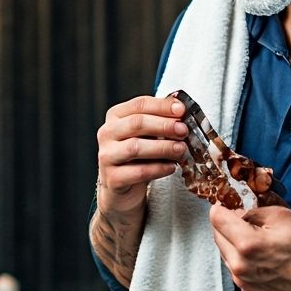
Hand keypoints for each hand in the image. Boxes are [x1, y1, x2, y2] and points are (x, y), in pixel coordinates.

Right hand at [96, 95, 188, 217]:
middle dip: (164, 126)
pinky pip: (138, 172)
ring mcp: (107, 156)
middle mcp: (107, 133)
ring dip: (163, 147)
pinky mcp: (112, 178)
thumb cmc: (138, 155)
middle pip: (137, 123)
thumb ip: (161, 121)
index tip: (182, 110)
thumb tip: (182, 111)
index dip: (162, 106)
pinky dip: (159, 169)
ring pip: (135, 148)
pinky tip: (172, 167)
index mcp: (116, 116)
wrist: (122, 186)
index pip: (139, 104)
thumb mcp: (147, 134)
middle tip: (183, 130)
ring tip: (181, 149)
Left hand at [208, 203, 290, 290]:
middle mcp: (239, 265)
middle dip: (225, 223)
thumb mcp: (281, 216)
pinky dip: (240, 256)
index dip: (221, 206)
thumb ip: (253, 210)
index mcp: (247, 244)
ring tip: (254, 236)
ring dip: (232, 240)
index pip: (216, 218)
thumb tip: (237, 211)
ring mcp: (241, 280)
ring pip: (224, 251)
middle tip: (241, 216)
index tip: (227, 202)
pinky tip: (259, 253)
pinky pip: (234, 266)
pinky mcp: (247, 289)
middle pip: (217, 235)